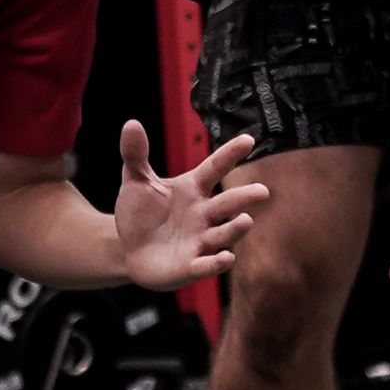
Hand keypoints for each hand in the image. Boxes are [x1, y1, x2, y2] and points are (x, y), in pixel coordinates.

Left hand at [114, 121, 268, 289]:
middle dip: (244, 198)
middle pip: (227, 203)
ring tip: (246, 221)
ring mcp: (200, 241)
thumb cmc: (140, 212)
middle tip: (262, 191)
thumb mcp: (135, 181)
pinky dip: (216, 263)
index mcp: (193, 189)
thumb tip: (131, 124)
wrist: (127, 248)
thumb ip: (136, 154)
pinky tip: (226, 257)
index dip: (229, 154)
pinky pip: (206, 265)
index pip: (214, 168)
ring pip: (223, 234)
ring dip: (235, 229)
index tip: (247, 139)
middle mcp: (203, 214)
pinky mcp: (190, 266)